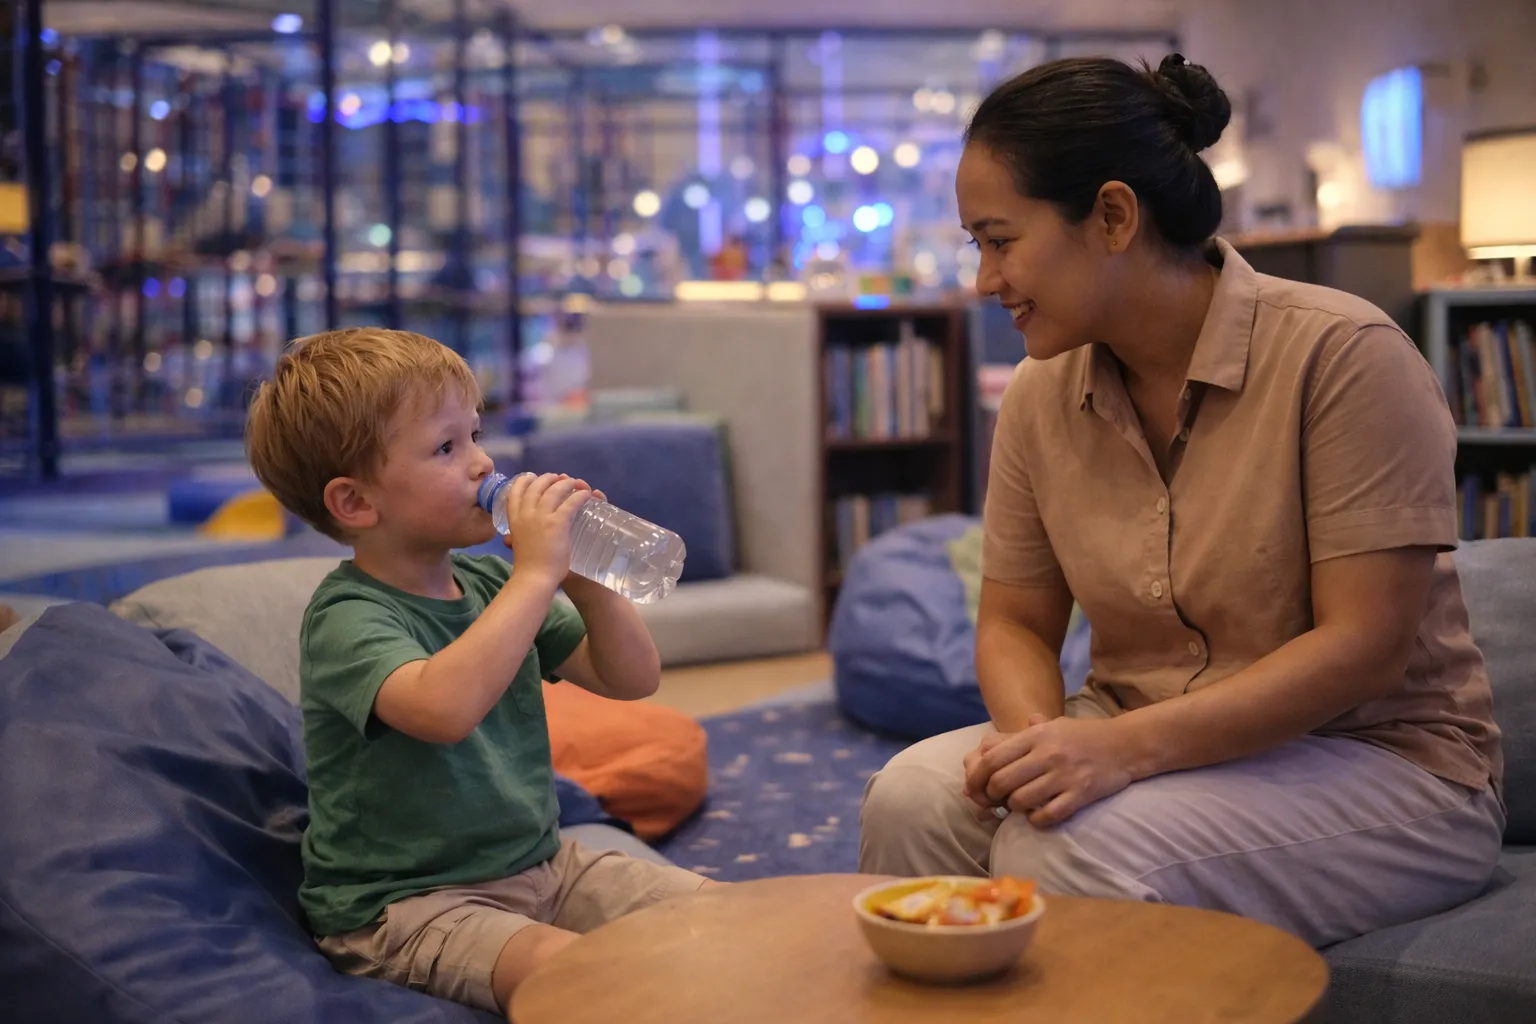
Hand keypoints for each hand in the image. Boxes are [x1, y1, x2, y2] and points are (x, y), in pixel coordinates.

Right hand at [503, 473, 591, 587]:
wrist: (534, 577)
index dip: (523, 481)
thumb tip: (508, 539)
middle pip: (536, 486)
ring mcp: (541, 517)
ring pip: (555, 490)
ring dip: (565, 483)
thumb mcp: (516, 546)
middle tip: (557, 477)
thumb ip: (513, 539)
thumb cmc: (527, 566)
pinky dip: (580, 496)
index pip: (514, 492)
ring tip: (573, 482)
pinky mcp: (557, 522)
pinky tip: (586, 495)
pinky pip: (571, 502)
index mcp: (514, 519)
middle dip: (547, 478)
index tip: (531, 476)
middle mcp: (526, 514)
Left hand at [965, 714, 1133, 827]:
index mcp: (1035, 735)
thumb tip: (983, 749)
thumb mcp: (1052, 725)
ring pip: (1020, 801)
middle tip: (998, 801)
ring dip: (1015, 808)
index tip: (976, 789)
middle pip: (1001, 782)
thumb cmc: (1084, 735)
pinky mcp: (1080, 794)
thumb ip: (1019, 736)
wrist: (1126, 744)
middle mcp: (1047, 753)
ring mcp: (1064, 775)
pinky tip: (1040, 815)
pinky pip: (1047, 815)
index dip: (976, 778)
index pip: (991, 759)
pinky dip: (1037, 820)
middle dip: (993, 797)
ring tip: (1021, 805)